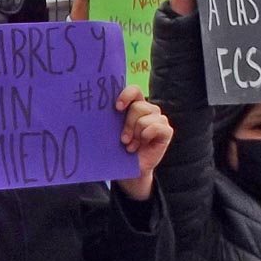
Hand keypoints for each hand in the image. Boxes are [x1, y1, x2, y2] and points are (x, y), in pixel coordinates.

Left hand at [114, 86, 172, 200]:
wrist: (130, 170)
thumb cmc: (119, 148)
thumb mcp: (112, 132)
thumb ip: (110, 118)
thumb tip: (93, 110)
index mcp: (134, 105)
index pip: (134, 90)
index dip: (126, 95)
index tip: (117, 108)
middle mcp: (148, 110)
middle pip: (138, 107)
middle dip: (128, 124)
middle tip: (123, 139)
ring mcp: (159, 119)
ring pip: (145, 119)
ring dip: (136, 135)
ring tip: (132, 145)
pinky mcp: (166, 131)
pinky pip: (157, 127)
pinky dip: (147, 137)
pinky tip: (143, 145)